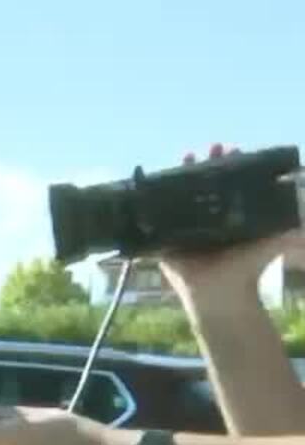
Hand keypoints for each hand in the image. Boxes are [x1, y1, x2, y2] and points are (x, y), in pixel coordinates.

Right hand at [157, 143, 304, 300]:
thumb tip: (303, 225)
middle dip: (207, 164)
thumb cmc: (246, 270)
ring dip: (182, 175)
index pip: (228, 183)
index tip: (231, 149)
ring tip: (187, 155)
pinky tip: (156, 183)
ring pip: (181, 196)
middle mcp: (206, 218)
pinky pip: (158, 218)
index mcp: (228, 216)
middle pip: (204, 184)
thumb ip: (286, 234)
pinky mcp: (165, 240)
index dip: (230, 165)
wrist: (221, 295)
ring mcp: (184, 228)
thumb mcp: (269, 246)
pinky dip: (154, 201)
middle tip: (211, 148)